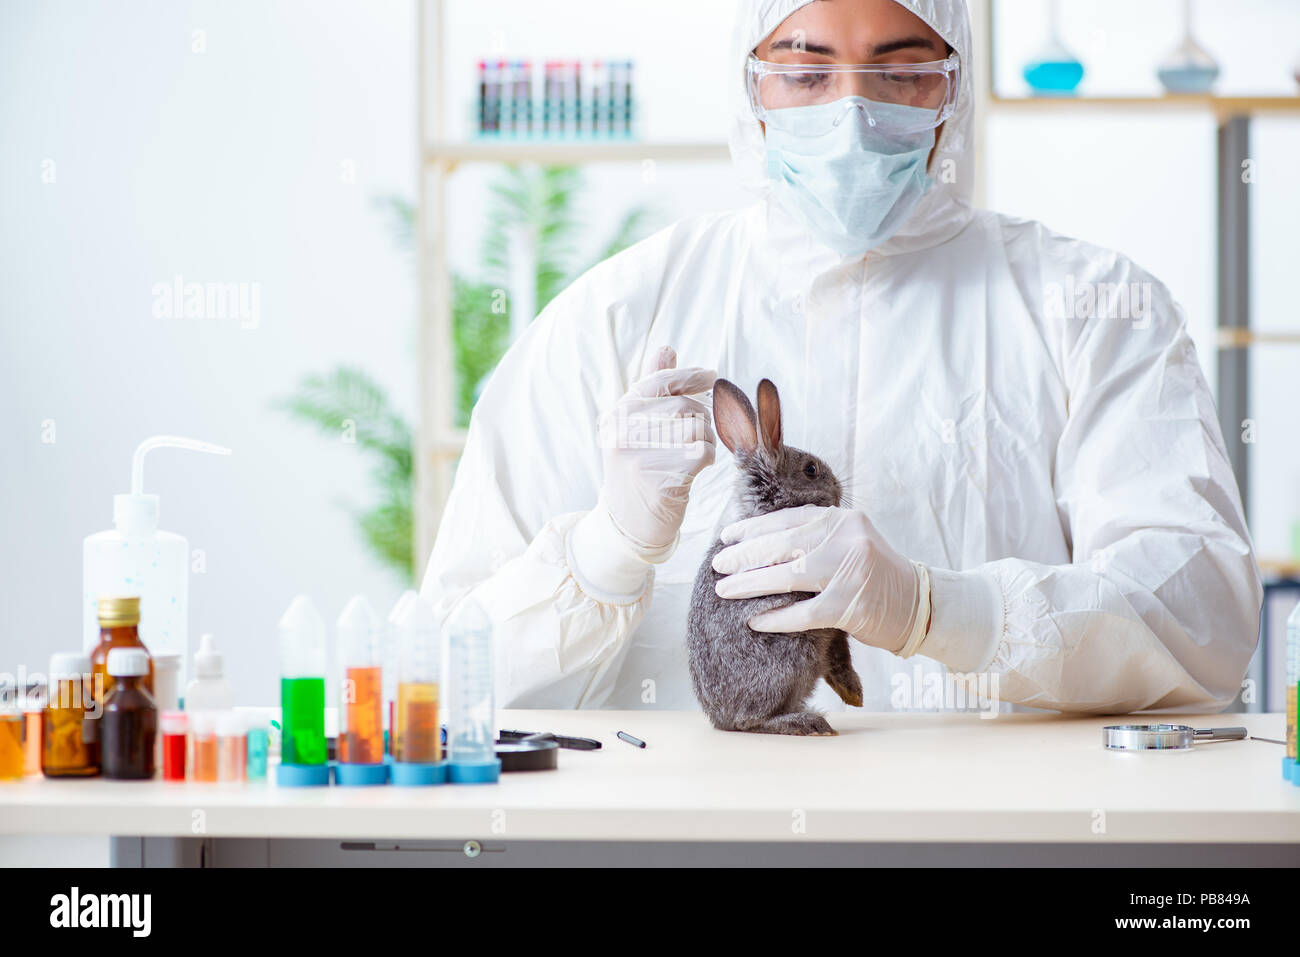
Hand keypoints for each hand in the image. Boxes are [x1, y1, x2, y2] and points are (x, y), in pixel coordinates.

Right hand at [596, 346, 716, 556]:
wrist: (627, 525)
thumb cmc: (639, 471)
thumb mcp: (636, 428)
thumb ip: (651, 389)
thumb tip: (666, 348)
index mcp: (617, 413)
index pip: (660, 382)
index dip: (690, 376)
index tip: (712, 375)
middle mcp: (622, 430)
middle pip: (684, 406)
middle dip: (701, 417)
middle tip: (697, 436)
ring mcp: (638, 454)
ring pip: (697, 427)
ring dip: (705, 440)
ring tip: (690, 455)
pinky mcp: (659, 477)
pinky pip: (702, 451)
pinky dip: (706, 458)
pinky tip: (694, 469)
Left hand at [711, 505, 929, 653]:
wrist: (917, 603)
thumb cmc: (873, 573)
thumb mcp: (848, 541)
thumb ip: (814, 536)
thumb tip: (759, 542)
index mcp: (841, 519)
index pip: (787, 520)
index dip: (753, 529)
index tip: (726, 537)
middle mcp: (846, 539)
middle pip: (783, 545)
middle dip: (744, 556)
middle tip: (718, 565)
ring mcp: (849, 572)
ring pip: (788, 576)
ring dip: (751, 584)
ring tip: (724, 590)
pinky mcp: (850, 606)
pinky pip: (803, 612)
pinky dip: (776, 617)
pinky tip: (754, 620)